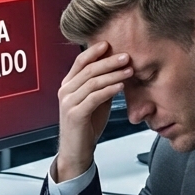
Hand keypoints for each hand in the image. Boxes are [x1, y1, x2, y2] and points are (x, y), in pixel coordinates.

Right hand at [53, 41, 131, 180]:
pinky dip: (109, 90)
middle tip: (127, 56)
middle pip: (89, 69)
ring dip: (113, 74)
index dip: (95, 51)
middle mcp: (65, 90)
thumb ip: (102, 85)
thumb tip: (118, 68)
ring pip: (92, 82)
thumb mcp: (96, 100)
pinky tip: (121, 86)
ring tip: (129, 70)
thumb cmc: (87, 125)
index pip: (81, 61)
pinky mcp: (75, 114)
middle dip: (109, 61)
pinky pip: (94, 98)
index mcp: (68, 84)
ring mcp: (68, 102)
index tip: (110, 43)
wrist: (77, 150)